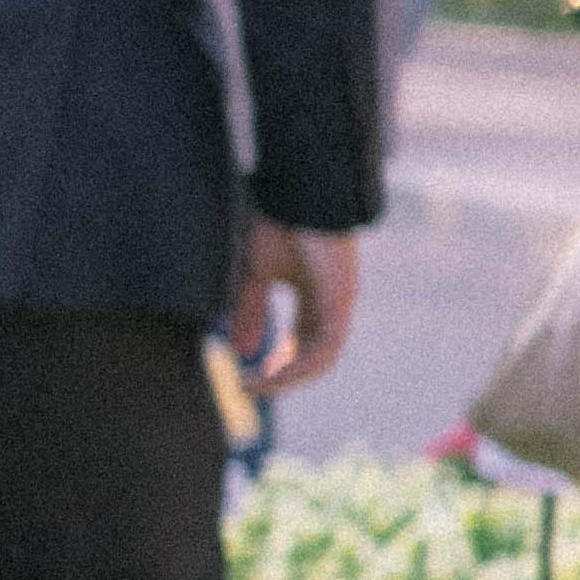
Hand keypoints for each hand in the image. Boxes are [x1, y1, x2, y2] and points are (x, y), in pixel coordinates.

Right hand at [233, 219, 360, 391]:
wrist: (300, 193)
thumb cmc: (281, 223)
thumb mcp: (256, 273)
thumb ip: (250, 310)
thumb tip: (239, 351)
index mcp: (317, 297)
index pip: (301, 343)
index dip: (274, 363)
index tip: (245, 374)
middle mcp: (332, 306)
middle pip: (311, 357)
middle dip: (279, 376)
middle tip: (247, 386)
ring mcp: (339, 305)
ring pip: (319, 360)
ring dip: (287, 377)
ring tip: (256, 384)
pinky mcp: (340, 303)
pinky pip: (324, 349)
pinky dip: (299, 365)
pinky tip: (273, 371)